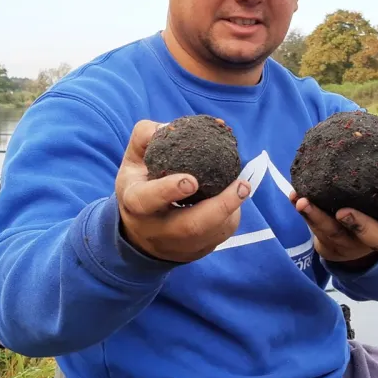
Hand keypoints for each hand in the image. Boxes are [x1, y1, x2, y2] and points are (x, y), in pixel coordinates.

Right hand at [116, 120, 249, 262]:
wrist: (140, 229)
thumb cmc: (141, 183)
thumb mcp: (134, 158)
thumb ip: (148, 136)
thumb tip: (173, 125)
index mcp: (134, 201)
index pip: (147, 200)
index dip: (168, 191)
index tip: (192, 180)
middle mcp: (154, 228)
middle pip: (189, 226)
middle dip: (219, 207)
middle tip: (242, 185)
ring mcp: (175, 245)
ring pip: (209, 234)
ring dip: (230, 211)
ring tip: (242, 188)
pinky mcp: (193, 252)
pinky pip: (218, 238)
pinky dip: (230, 218)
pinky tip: (234, 201)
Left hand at [291, 194, 377, 266]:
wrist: (353, 242)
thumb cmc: (373, 208)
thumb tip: (364, 120)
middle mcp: (376, 236)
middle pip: (370, 235)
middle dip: (357, 224)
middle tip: (342, 212)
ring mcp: (351, 243)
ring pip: (334, 233)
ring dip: (317, 217)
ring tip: (303, 202)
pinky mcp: (330, 243)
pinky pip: (314, 228)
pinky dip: (303, 212)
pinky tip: (294, 196)